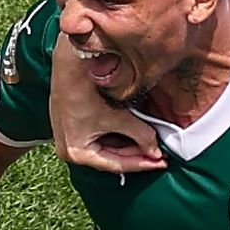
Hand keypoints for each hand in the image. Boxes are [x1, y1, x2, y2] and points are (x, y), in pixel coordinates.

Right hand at [48, 37, 166, 175]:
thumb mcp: (117, 116)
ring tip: (150, 145)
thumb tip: (155, 150)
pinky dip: (116, 136)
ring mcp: (69, 139)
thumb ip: (140, 135)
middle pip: (111, 158)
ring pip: (106, 148)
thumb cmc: (86, 88)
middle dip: (136, 155)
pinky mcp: (72, 127)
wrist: (70, 64)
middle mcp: (69, 150)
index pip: (116, 165)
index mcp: (77, 152)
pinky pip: (98, 138)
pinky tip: (134, 134)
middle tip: (159, 155)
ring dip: (128, 146)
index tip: (160, 163)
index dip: (141, 163)